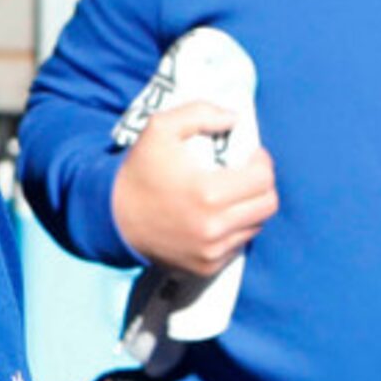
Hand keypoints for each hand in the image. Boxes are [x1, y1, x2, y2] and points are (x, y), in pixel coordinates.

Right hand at [109, 101, 276, 277]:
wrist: (113, 218)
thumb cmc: (139, 171)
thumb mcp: (160, 128)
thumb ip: (199, 113)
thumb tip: (233, 119)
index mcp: (208, 193)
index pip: (264, 179)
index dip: (261, 162)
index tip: (248, 156)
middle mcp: (214, 227)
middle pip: (267, 205)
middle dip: (261, 185)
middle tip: (246, 175)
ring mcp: (211, 251)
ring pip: (256, 226)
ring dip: (249, 208)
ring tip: (229, 196)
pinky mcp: (207, 267)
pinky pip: (238, 245)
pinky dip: (234, 229)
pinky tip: (215, 217)